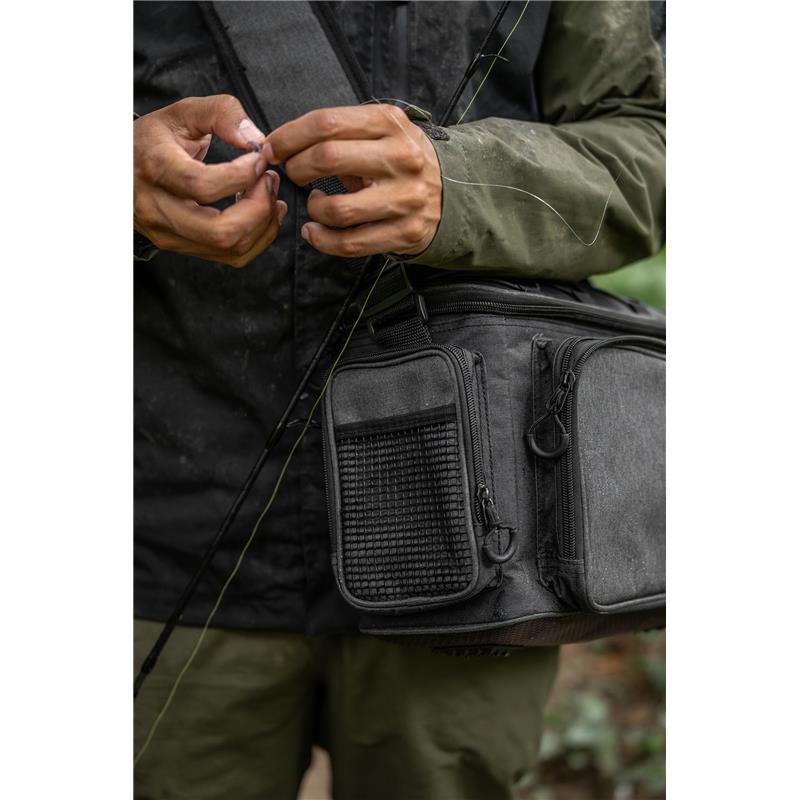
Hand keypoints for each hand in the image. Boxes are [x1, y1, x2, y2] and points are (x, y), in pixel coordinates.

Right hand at [134, 95, 287, 267]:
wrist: (125, 168)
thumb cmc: (155, 140)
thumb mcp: (182, 112)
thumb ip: (221, 113)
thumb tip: (255, 138)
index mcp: (155, 168)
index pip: (202, 185)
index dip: (241, 175)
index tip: (258, 158)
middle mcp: (158, 209)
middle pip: (220, 231)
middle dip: (259, 209)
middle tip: (268, 180)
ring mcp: (169, 234)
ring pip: (230, 248)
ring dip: (263, 224)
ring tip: (269, 193)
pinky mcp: (183, 247)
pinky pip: (231, 256)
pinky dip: (258, 237)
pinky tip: (263, 212)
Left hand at [266, 104, 441, 257]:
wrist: (454, 194)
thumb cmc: (403, 162)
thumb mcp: (382, 132)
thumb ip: (341, 134)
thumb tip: (285, 145)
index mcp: (390, 124)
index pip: (326, 123)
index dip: (290, 136)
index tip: (274, 147)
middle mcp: (401, 159)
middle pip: (327, 159)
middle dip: (296, 168)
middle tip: (292, 174)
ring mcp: (405, 199)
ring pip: (337, 208)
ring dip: (313, 208)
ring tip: (314, 203)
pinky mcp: (405, 233)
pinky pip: (350, 243)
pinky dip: (322, 240)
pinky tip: (315, 231)